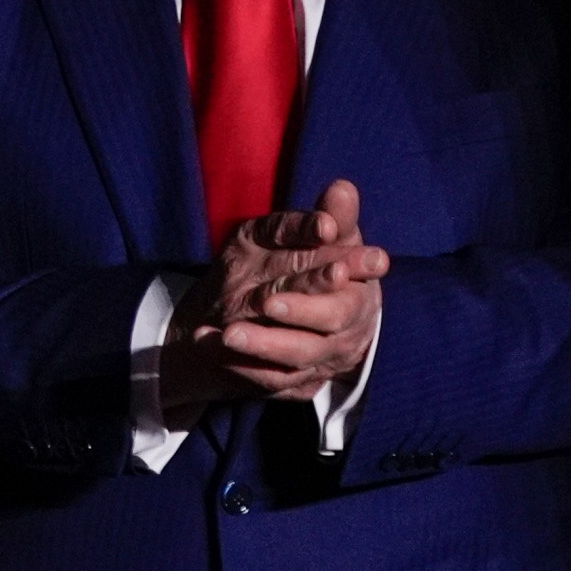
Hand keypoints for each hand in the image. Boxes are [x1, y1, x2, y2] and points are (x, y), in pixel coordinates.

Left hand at [162, 179, 385, 408]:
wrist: (295, 316)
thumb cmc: (316, 264)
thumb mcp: (322, 237)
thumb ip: (334, 216)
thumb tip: (341, 188)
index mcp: (360, 291)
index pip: (355, 289)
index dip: (340, 280)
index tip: (333, 270)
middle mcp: (347, 330)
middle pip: (330, 325)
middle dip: (300, 312)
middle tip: (266, 303)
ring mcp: (321, 359)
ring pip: (297, 357)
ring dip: (263, 345)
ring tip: (228, 334)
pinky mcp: (294, 381)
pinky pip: (269, 378)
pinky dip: (240, 363)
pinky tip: (210, 344)